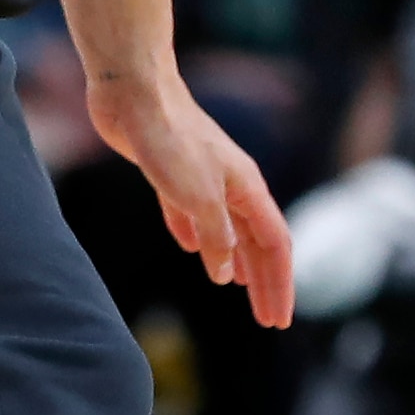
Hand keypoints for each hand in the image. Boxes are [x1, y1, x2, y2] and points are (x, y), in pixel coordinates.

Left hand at [88, 63, 294, 329]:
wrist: (134, 93)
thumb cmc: (169, 140)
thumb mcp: (198, 198)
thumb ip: (217, 237)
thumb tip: (226, 274)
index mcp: (247, 189)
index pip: (275, 245)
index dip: (280, 284)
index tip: (279, 321)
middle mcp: (232, 185)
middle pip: (256, 242)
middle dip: (264, 282)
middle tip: (267, 320)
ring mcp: (202, 178)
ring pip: (227, 229)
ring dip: (235, 261)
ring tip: (239, 288)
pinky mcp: (171, 173)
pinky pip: (191, 213)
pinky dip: (195, 235)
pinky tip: (189, 248)